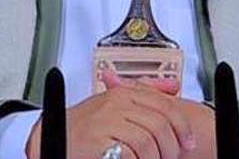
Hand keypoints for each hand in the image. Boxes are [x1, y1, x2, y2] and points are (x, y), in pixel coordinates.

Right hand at [25, 71, 201, 158]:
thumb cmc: (84, 126)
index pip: (165, 105)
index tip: (188, 142)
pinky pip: (130, 154)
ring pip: (148, 142)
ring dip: (155, 158)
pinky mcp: (98, 141)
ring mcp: (106, 122)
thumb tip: (172, 86)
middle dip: (171, 146)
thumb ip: (143, 93)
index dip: (182, 126)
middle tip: (171, 157)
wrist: (50, 138)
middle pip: (160, 125)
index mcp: (123, 93)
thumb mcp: (114, 103)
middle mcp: (116, 104)